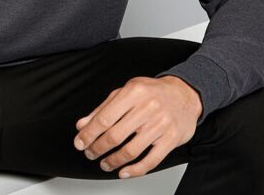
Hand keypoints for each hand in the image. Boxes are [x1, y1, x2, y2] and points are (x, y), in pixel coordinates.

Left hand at [73, 75, 202, 178]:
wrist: (184, 94)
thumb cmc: (152, 92)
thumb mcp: (125, 92)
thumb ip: (103, 108)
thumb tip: (82, 124)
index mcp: (133, 92)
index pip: (105, 118)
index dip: (89, 133)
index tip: (80, 142)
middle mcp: (147, 107)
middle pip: (115, 135)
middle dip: (98, 148)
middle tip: (90, 153)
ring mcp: (161, 124)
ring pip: (131, 150)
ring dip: (113, 161)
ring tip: (104, 163)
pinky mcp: (171, 139)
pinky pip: (151, 161)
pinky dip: (134, 170)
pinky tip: (123, 172)